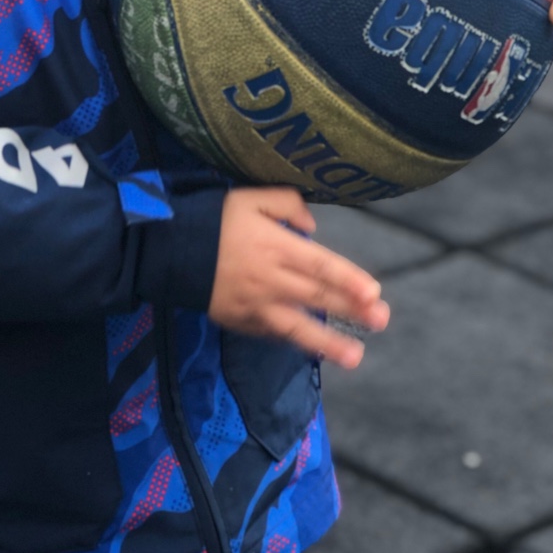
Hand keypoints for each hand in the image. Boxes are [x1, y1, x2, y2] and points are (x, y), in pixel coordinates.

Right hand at [208, 186, 389, 368]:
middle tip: (382, 320)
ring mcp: (258, 306)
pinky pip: (275, 334)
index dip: (349, 280)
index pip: (321, 266)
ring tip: (356, 356)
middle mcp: (272, 280)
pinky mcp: (243, 322)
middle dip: (352, 310)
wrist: (170, 250)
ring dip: (330, 342)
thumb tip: (312, 228)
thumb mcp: (250, 197)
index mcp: (277, 247)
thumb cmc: (215, 219)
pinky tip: (316, 349)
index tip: (374, 293)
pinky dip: (298, 341)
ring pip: (299, 327)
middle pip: (318, 297)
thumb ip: (286, 204)